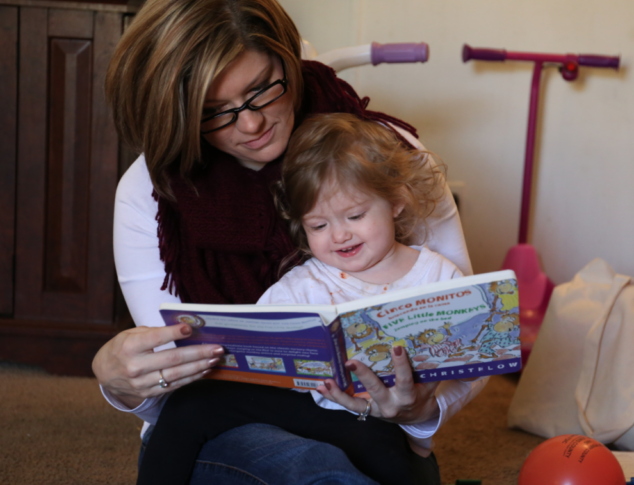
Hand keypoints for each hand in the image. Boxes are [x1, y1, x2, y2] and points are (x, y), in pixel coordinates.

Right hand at [92, 324, 223, 408]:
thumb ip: (154, 332)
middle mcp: (136, 366)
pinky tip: (204, 370)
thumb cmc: (122, 347)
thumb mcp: (131, 334)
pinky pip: (174, 385)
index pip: (155, 338)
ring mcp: (143, 383)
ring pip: (176, 375)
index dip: (173, 333)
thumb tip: (184, 330)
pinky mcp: (149, 393)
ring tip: (215, 359)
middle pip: (172, 359)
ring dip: (199, 366)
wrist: (105, 373)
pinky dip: (192, 378)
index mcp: (130, 347)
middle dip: (198, 353)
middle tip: (217, 348)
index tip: (190, 328)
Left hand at [316, 346, 439, 424]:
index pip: (404, 380)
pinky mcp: (365, 410)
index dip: (401, 365)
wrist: (414, 418)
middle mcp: (389, 405)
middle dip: (363, 376)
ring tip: (326, 382)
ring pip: (354, 403)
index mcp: (407, 397)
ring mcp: (374, 409)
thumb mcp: (428, 384)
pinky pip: (348, 405)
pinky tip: (320, 387)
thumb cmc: (421, 395)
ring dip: (338, 393)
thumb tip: (429, 344)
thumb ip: (428, 368)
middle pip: (375, 390)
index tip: (397, 348)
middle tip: (351, 361)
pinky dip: (333, 397)